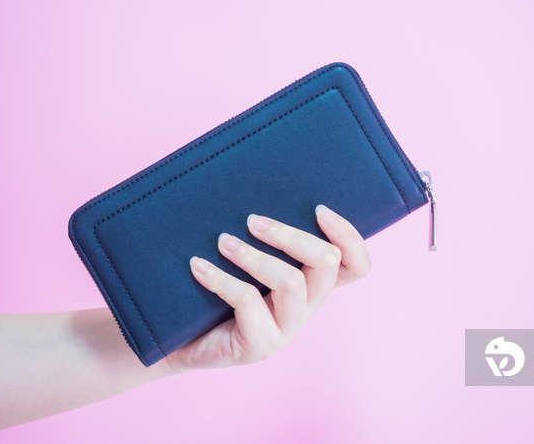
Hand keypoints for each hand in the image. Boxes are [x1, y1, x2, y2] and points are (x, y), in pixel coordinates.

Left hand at [163, 205, 370, 372]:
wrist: (177, 340)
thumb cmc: (211, 290)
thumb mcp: (245, 260)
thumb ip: (262, 235)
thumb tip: (256, 185)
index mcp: (311, 285)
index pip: (356, 266)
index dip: (348, 236)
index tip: (318, 209)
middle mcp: (307, 306)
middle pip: (328, 263)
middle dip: (290, 235)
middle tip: (253, 221)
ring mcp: (286, 330)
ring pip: (292, 282)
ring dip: (255, 256)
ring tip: (223, 242)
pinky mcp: (259, 346)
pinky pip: (249, 303)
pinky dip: (221, 279)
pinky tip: (198, 266)